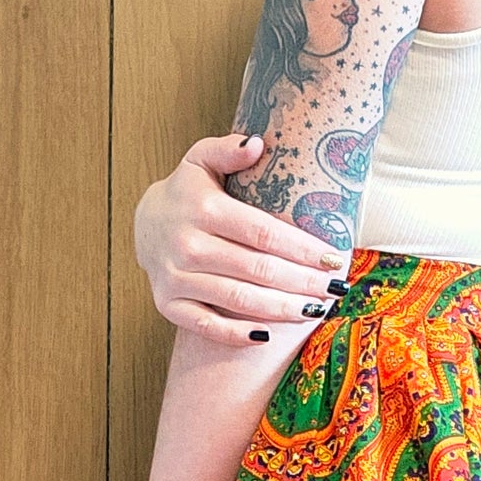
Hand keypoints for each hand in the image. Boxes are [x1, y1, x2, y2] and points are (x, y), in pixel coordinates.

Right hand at [135, 132, 347, 341]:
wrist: (145, 223)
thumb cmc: (188, 192)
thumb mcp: (201, 160)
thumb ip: (228, 150)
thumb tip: (257, 144)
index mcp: (204, 210)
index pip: (264, 234)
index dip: (302, 249)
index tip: (334, 258)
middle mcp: (188, 246)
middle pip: (258, 270)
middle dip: (302, 282)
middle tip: (335, 288)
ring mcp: (176, 278)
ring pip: (238, 300)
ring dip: (282, 309)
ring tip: (316, 310)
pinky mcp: (168, 304)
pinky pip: (205, 326)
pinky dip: (236, 334)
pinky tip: (268, 336)